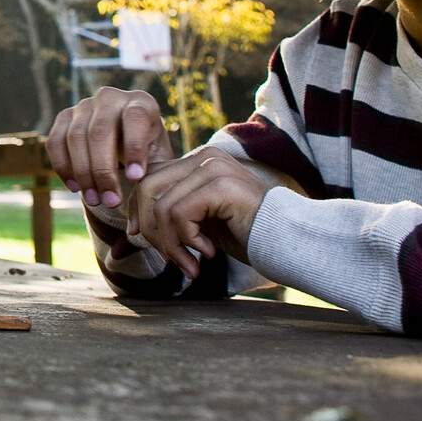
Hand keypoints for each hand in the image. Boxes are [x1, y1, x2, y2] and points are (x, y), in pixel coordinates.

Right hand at [47, 87, 175, 210]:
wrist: (128, 149)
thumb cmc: (149, 157)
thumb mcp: (160, 161)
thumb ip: (154, 173)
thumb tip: (136, 197)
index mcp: (141, 102)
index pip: (135, 118)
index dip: (134, 148)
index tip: (135, 179)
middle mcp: (110, 97)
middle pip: (100, 131)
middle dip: (104, 170)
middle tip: (112, 201)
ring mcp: (84, 105)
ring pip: (75, 137)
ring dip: (83, 173)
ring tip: (94, 200)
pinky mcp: (64, 117)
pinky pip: (55, 141)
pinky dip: (63, 166)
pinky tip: (75, 188)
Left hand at [123, 147, 266, 280]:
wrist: (289, 242)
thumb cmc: (246, 235)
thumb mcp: (201, 221)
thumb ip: (172, 214)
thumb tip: (133, 229)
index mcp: (198, 160)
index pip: (148, 180)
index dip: (137, 212)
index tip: (141, 239)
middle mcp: (204, 156)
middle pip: (147, 189)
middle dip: (151, 230)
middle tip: (172, 258)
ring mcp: (213, 167)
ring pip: (161, 206)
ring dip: (170, 244)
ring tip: (190, 264)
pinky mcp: (220, 185)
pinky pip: (179, 214)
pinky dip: (185, 241)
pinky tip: (207, 254)